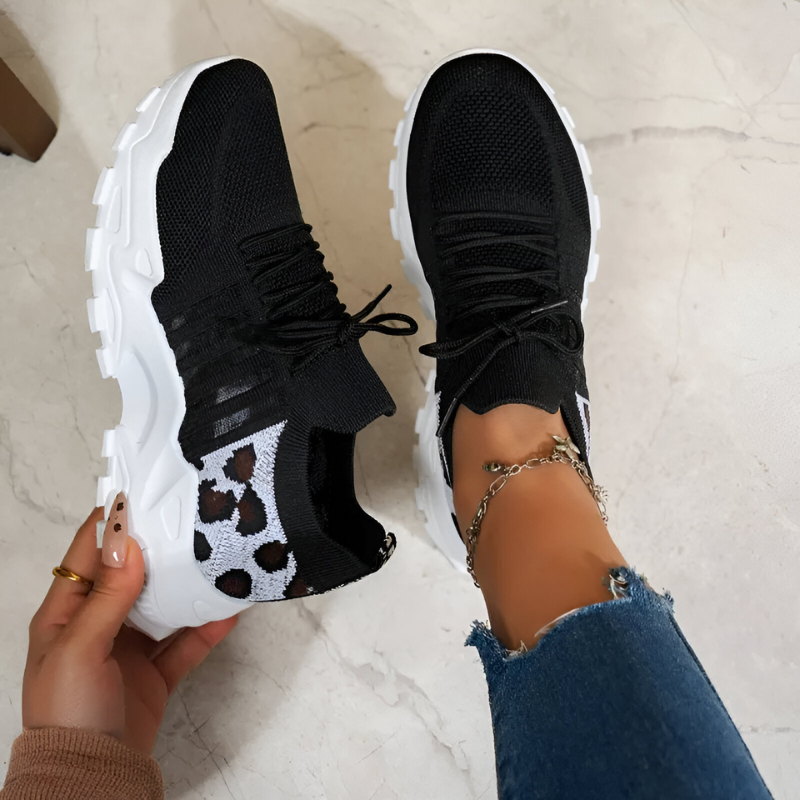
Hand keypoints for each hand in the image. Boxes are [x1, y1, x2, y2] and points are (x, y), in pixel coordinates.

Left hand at [23, 496, 239, 754]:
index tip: (144, 495)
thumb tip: (126, 543)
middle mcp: (99, 624)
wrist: (92, 777)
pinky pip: (187, 642)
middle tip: (188, 520)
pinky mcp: (156, 672)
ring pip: (163, 604)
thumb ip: (108, 596)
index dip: (114, 523)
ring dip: (186, 585)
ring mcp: (130, 648)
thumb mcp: (81, 647)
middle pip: (132, 573)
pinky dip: (208, 626)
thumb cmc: (68, 713)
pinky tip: (228, 609)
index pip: (89, 553)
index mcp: (66, 613)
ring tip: (213, 559)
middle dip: (158, 548)